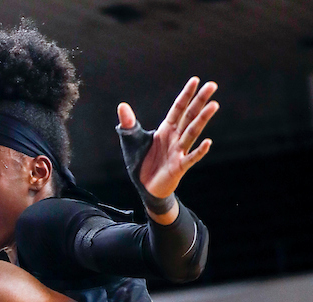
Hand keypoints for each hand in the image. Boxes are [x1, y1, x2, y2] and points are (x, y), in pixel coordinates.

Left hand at [118, 77, 218, 201]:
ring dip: (203, 119)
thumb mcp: (132, 141)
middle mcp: (175, 137)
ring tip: (214, 105)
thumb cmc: (141, 162)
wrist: (145, 188)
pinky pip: (191, 158)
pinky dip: (199, 151)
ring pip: (192, 132)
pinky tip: (207, 143)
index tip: (195, 80)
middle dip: (200, 101)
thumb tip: (122, 105)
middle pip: (190, 115)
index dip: (186, 95)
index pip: (178, 108)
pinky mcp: (179, 167)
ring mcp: (179, 151)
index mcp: (166, 129)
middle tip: (212, 85)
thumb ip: (128, 124)